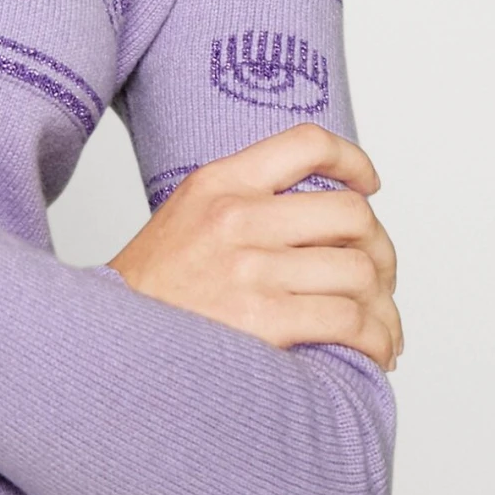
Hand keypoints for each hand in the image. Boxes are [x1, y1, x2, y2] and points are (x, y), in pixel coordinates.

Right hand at [105, 123, 402, 370]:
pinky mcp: (263, 321)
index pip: (306, 143)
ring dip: (385, 307)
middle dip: (381, 250)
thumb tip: (323, 217)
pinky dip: (378, 339)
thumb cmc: (153, 289)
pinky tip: (375, 351)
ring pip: (360, 272)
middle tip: (379, 278)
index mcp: (218, 182)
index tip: (368, 187)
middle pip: (352, 215)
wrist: (109, 343)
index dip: (352, 162)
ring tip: (380, 326)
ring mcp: (249, 269)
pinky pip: (350, 321)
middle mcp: (236, 217)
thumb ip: (244, 202)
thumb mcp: (186, 216)